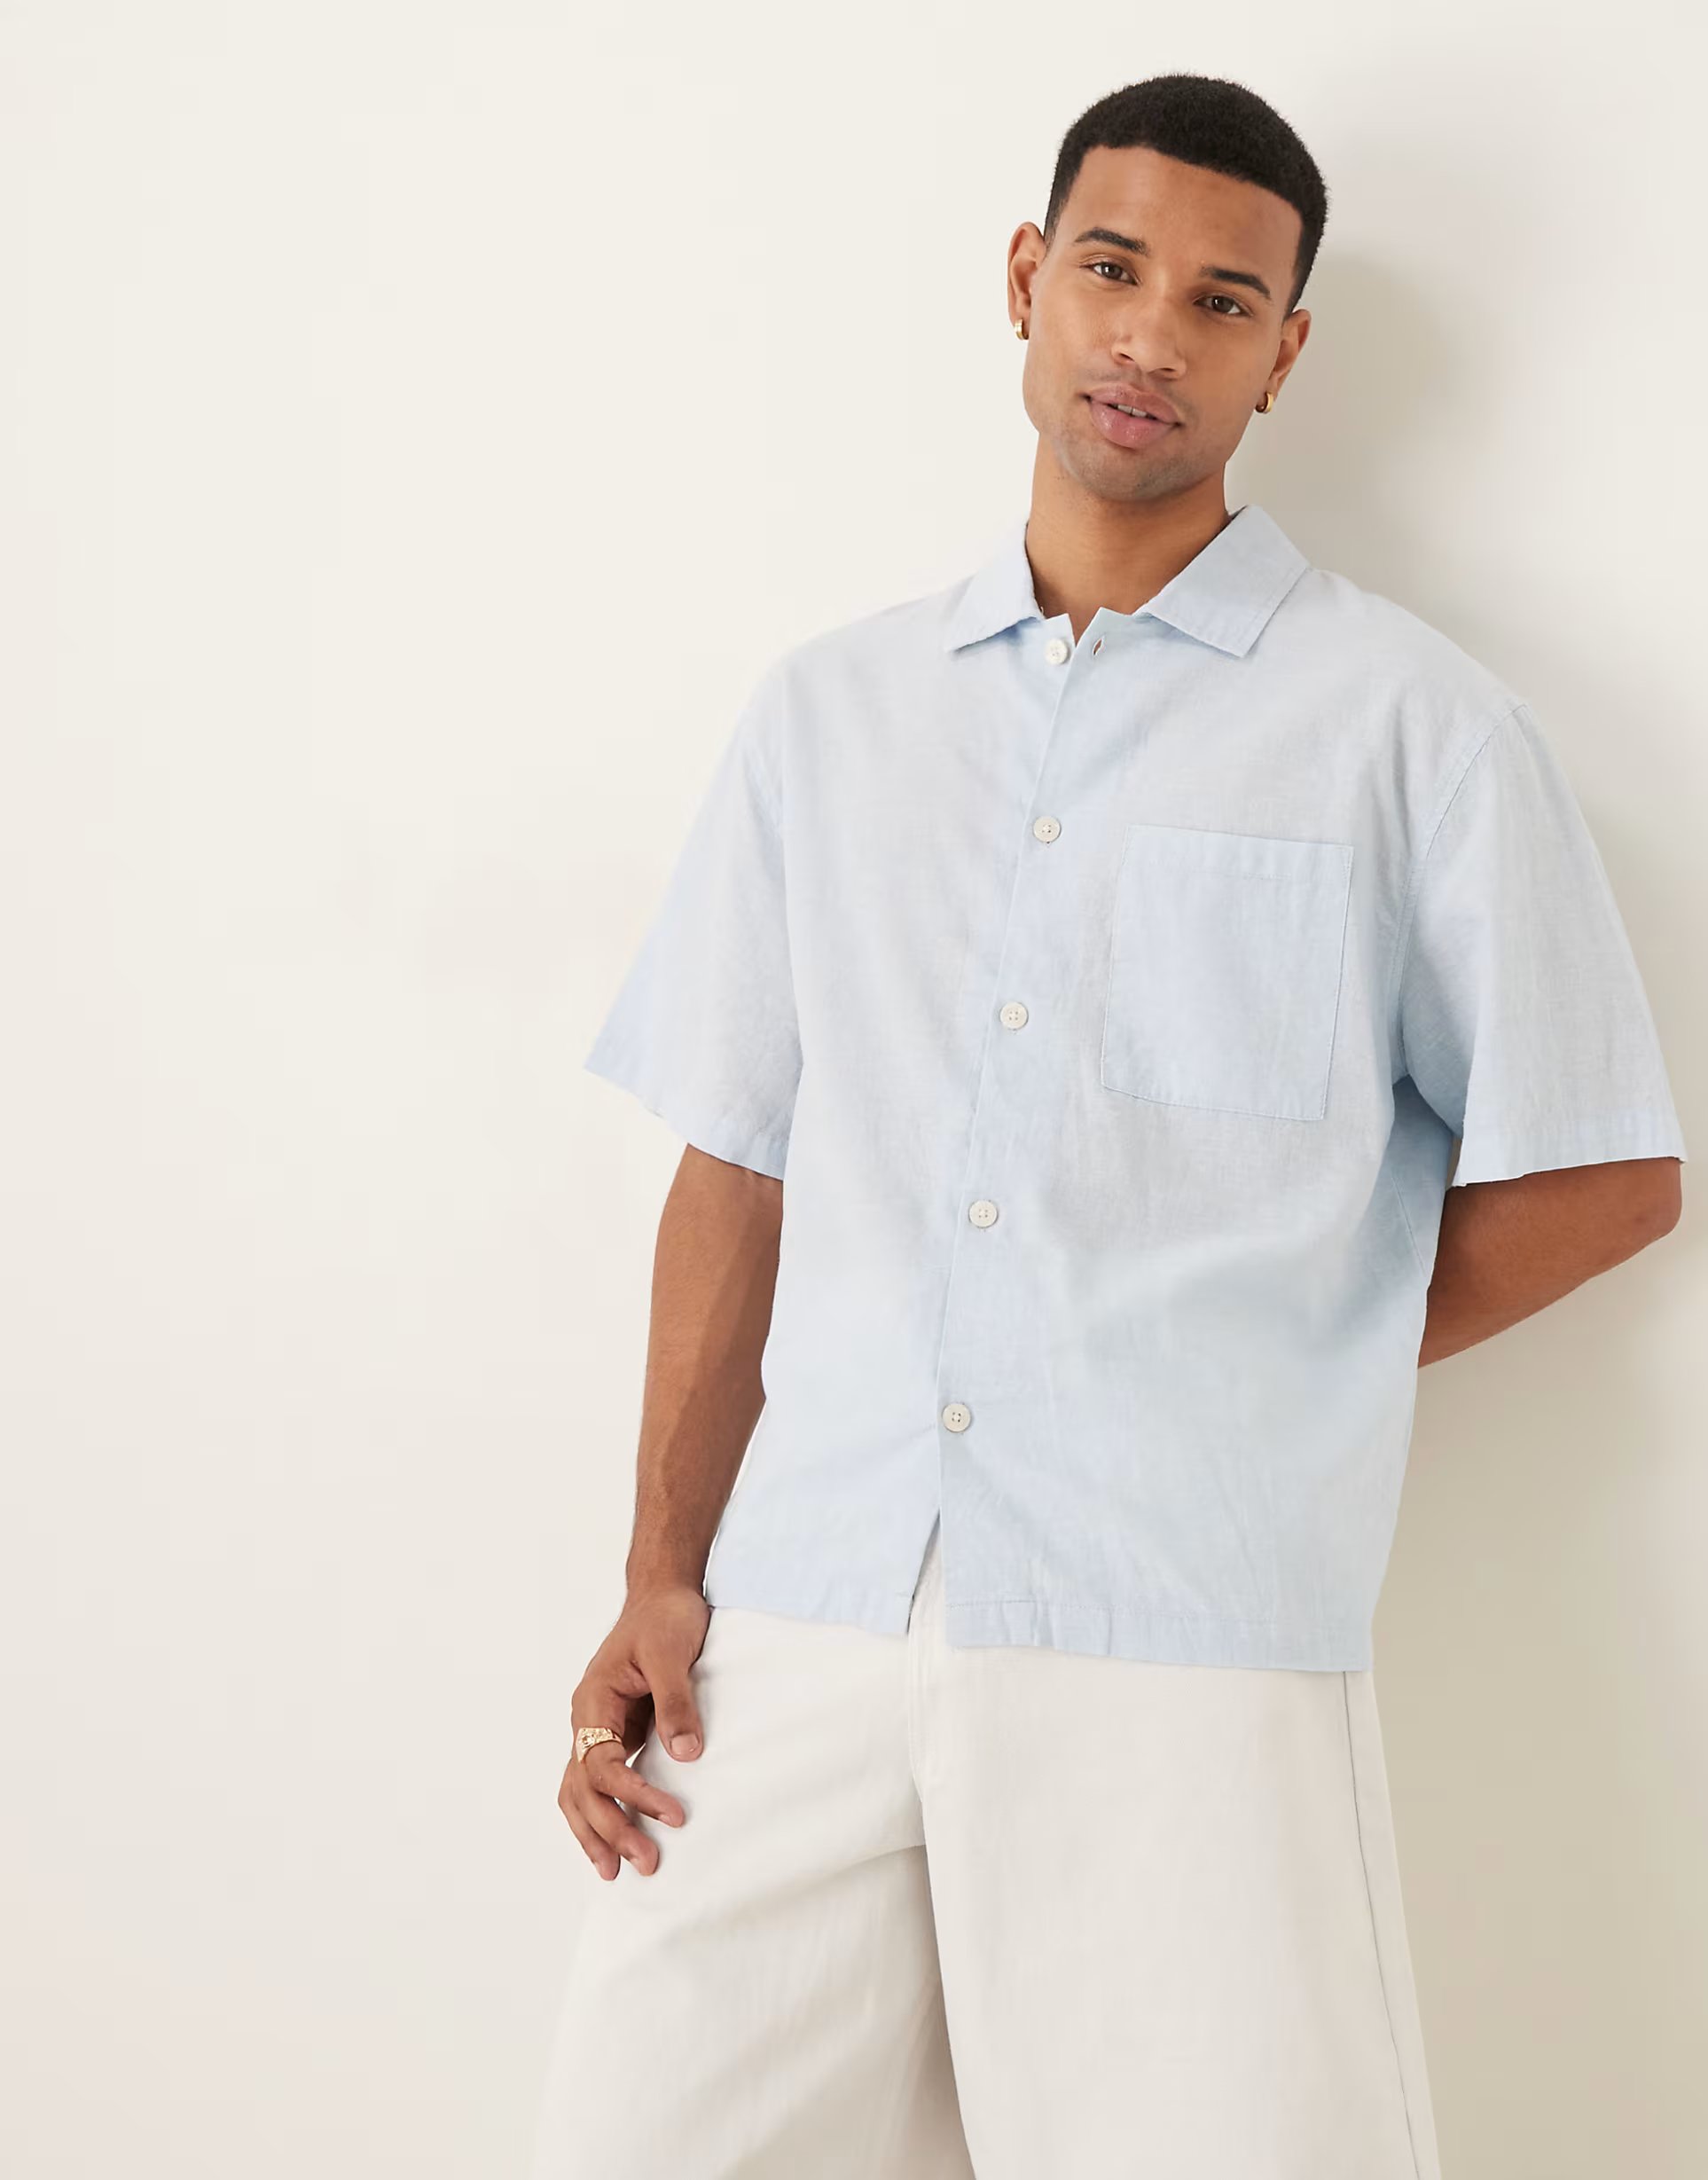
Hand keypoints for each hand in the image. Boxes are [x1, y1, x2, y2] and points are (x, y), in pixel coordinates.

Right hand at [556, 1581, 711, 1879]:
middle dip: (611, 1829)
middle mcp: (587, 1720)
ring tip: (617, 1873)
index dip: (634, 1794)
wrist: (662, 1594)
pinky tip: (616, 1843)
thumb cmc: (665, 1617)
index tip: (672, 1815)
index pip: (602, 1763)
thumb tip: (687, 1756)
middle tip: (646, 1864)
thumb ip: (676, 1702)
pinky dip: (602, 1813)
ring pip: (580, 1792)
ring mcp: (597, 1728)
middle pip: (583, 1788)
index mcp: (593, 1700)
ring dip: (597, 1831)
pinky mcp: (617, 1733)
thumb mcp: (671, 1652)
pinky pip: (598, 1782)